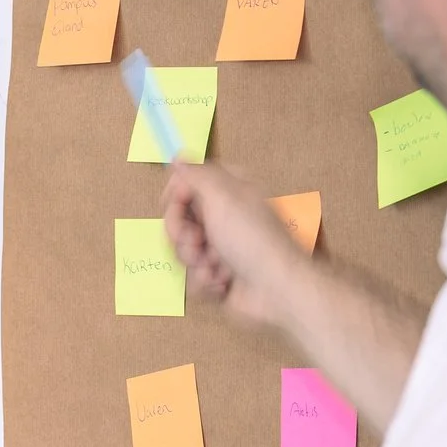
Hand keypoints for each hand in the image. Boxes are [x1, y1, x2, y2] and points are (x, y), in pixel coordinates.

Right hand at [162, 163, 309, 331]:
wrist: (275, 290)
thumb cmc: (251, 239)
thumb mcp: (223, 197)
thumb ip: (197, 174)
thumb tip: (178, 157)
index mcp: (231, 193)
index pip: (193, 182)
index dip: (178, 192)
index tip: (171, 202)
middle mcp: (226, 218)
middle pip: (183, 218)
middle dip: (183, 234)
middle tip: (196, 241)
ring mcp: (223, 249)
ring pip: (185, 250)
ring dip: (195, 260)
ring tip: (214, 266)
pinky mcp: (220, 277)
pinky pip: (194, 277)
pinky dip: (205, 281)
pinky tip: (223, 283)